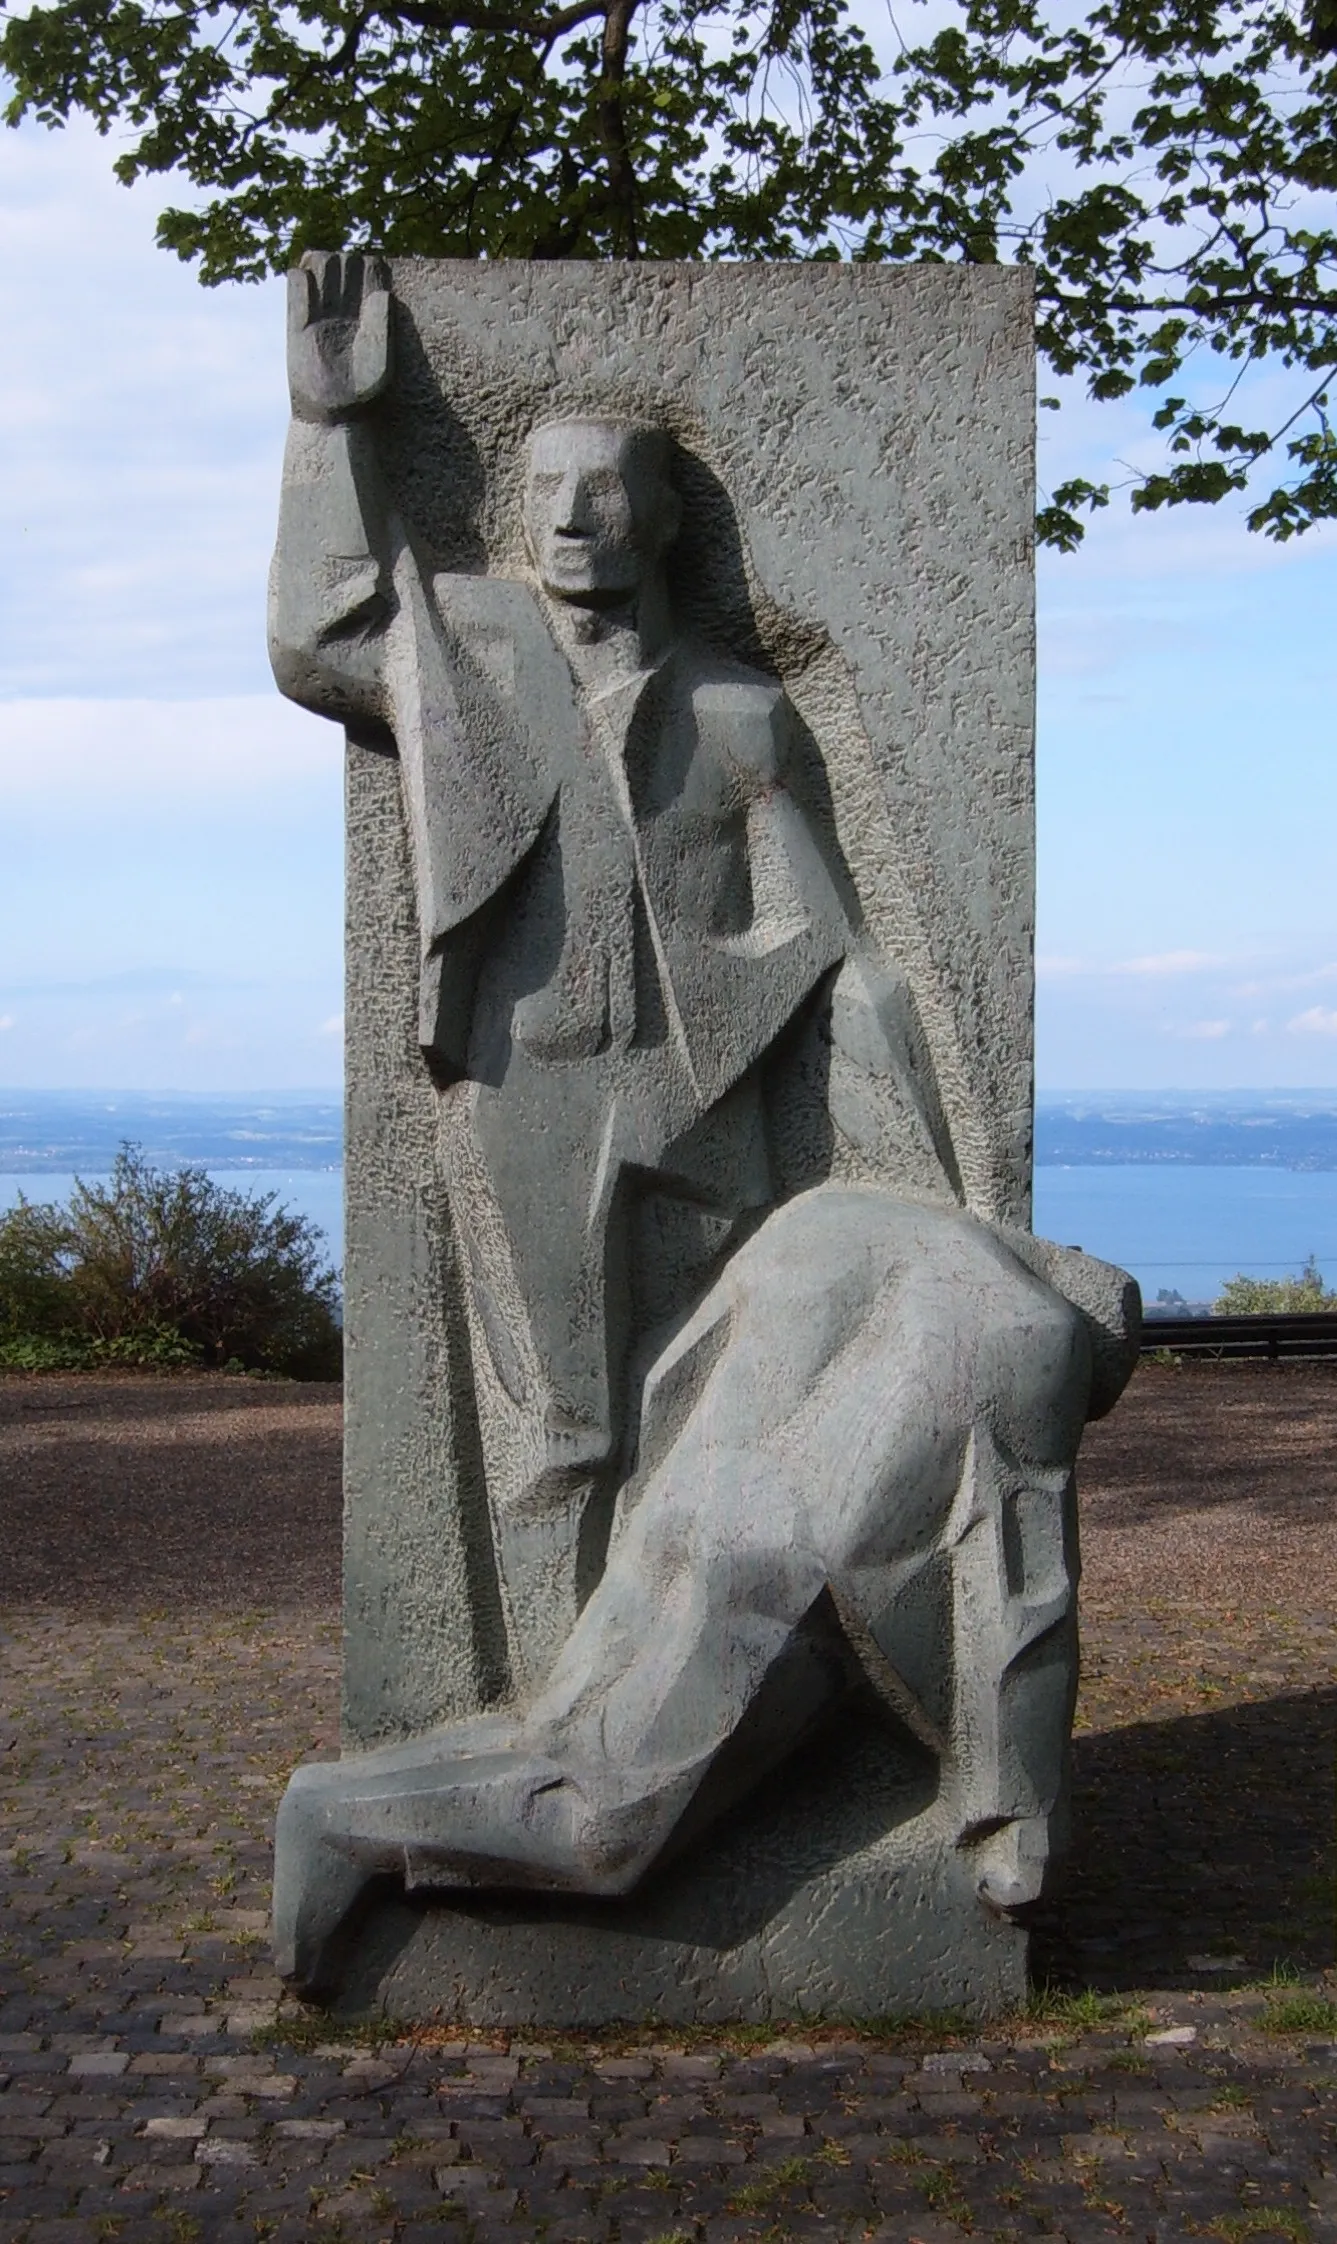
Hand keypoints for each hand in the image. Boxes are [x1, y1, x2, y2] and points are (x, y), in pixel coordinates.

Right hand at [287, 250, 390, 420]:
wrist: (330, 415)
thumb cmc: (362, 396)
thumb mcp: (380, 363)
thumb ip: (383, 329)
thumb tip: (383, 293)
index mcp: (371, 313)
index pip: (371, 269)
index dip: (371, 267)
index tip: (370, 286)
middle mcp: (346, 308)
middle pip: (344, 261)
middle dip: (345, 263)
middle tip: (345, 287)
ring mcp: (321, 313)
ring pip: (320, 264)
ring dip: (322, 263)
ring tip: (324, 283)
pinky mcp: (297, 322)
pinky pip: (296, 285)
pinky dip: (300, 280)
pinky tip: (306, 292)